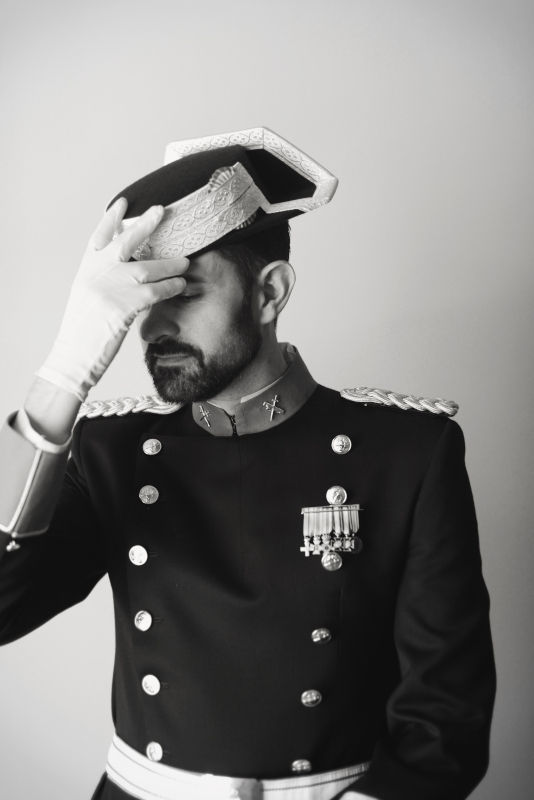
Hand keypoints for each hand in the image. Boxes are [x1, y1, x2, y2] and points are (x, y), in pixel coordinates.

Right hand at [36, 198, 188, 400]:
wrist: (72, 358)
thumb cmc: (82, 333)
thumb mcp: (86, 297)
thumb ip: (101, 279)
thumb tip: (124, 266)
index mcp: (86, 271)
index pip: (98, 238)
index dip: (110, 219)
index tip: (122, 202)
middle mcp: (96, 275)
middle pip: (124, 242)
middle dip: (144, 224)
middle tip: (160, 210)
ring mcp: (109, 288)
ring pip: (147, 268)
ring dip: (170, 265)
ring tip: (185, 263)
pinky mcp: (122, 306)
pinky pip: (154, 291)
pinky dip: (171, 287)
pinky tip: (181, 285)